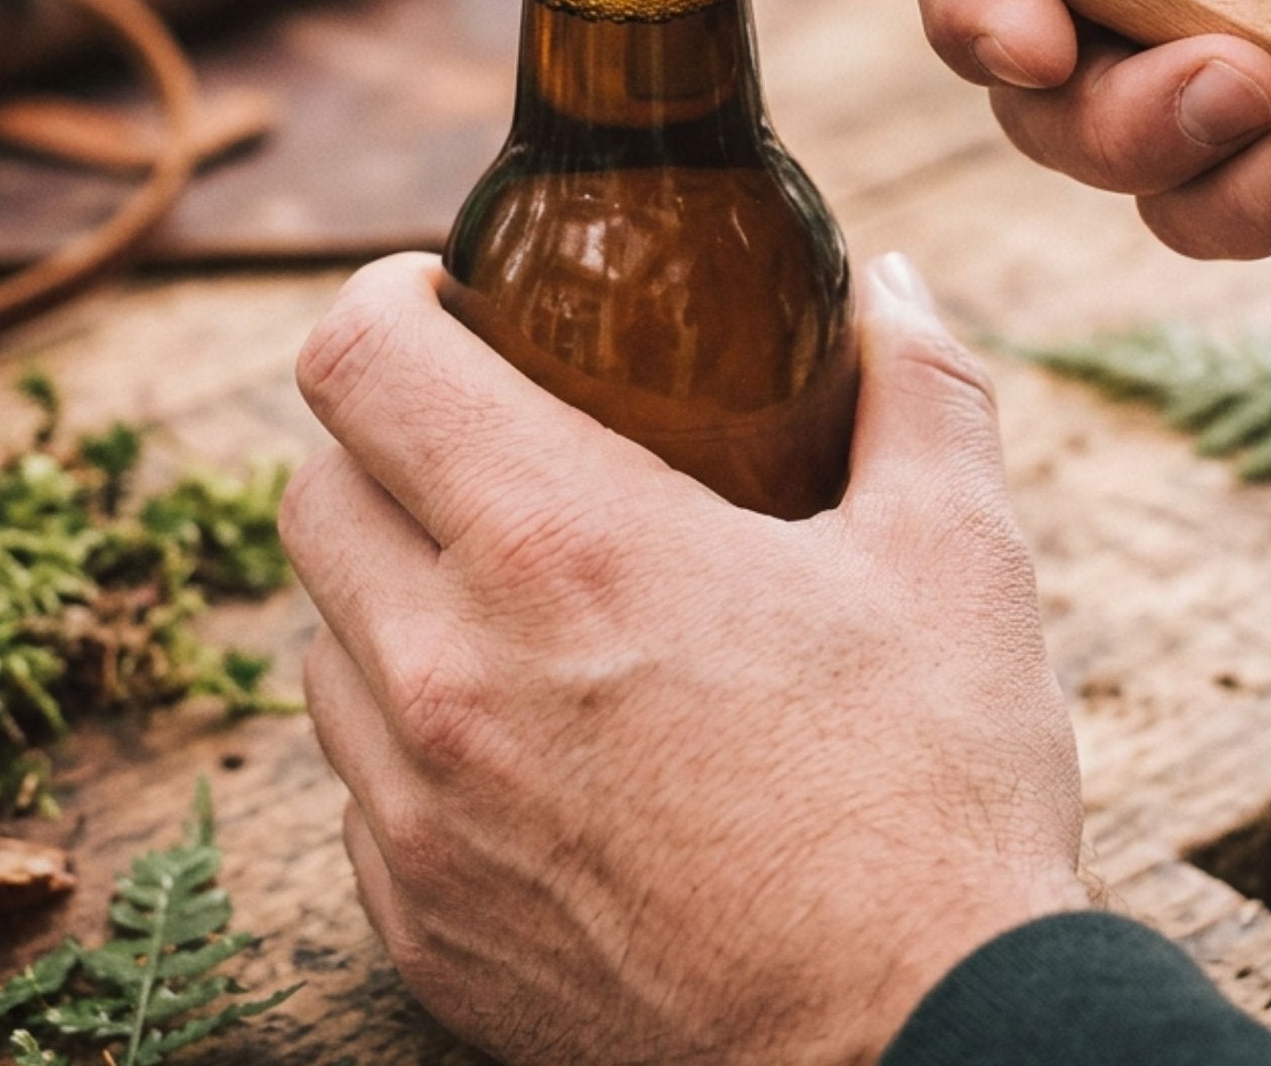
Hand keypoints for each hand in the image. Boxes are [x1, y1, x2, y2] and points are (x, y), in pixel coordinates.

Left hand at [281, 252, 1087, 1065]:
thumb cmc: (930, 797)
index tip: (449, 294)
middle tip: (499, 436)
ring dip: (396, 587)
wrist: (911, 1050)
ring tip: (523, 595)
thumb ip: (917, 385)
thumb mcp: (956, 557)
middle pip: (314, 489)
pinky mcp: (419, 928)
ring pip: (324, 640)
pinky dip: (415, 731)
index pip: (357, 359)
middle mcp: (449, 668)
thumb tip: (892, 282)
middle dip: (388, 436)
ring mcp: (418, 815)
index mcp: (561, 541)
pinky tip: (537, 741)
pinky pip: (360, 783)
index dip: (385, 294)